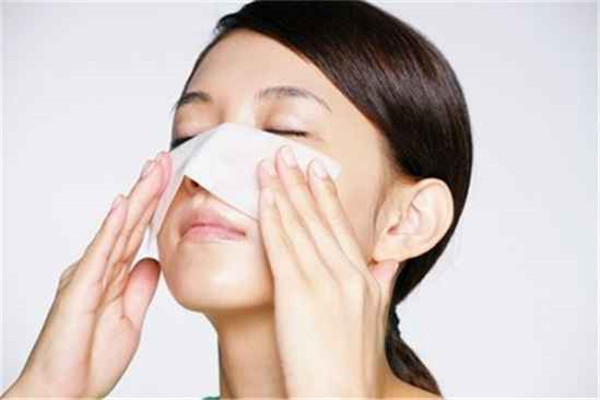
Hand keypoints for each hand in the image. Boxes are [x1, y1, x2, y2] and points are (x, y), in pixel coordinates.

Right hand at [2, 152, 170, 398]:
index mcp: (112, 276)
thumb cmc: (90, 358)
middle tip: (165, 159)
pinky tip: (123, 205)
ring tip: (152, 169)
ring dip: (136, 198)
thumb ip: (140, 288)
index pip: (138, 232)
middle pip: (129, 222)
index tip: (170, 179)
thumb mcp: (130, 319)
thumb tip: (152, 261)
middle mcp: (98, 269)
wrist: (65, 392)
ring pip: (117, 229)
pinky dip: (111, 228)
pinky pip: (99, 254)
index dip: (154, 205)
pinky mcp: (79, 289)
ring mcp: (88, 276)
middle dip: (148, 190)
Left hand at [256, 145, 398, 397]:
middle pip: (320, 218)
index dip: (326, 196)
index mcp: (364, 279)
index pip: (341, 227)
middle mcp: (347, 274)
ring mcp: (324, 281)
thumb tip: (388, 261)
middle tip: (289, 154)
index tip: (316, 171)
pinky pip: (282, 245)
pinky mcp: (298, 293)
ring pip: (300, 225)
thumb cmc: (352, 368)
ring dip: (283, 190)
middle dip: (302, 183)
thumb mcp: (375, 321)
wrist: (341, 399)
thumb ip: (382, 285)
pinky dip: (272, 216)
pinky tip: (263, 195)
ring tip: (271, 164)